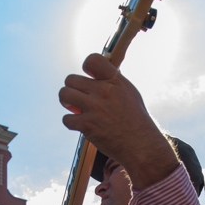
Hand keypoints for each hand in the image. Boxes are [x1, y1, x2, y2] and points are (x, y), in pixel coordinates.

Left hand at [59, 54, 178, 188]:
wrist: (140, 144)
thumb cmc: (136, 120)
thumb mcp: (130, 93)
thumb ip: (113, 82)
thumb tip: (97, 74)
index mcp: (115, 81)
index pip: (92, 60)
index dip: (86, 67)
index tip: (89, 77)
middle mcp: (104, 91)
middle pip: (71, 79)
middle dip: (73, 89)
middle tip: (80, 99)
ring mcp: (94, 107)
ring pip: (64, 95)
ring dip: (67, 103)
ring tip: (76, 109)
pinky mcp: (87, 124)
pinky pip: (66, 118)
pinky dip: (72, 122)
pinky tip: (81, 125)